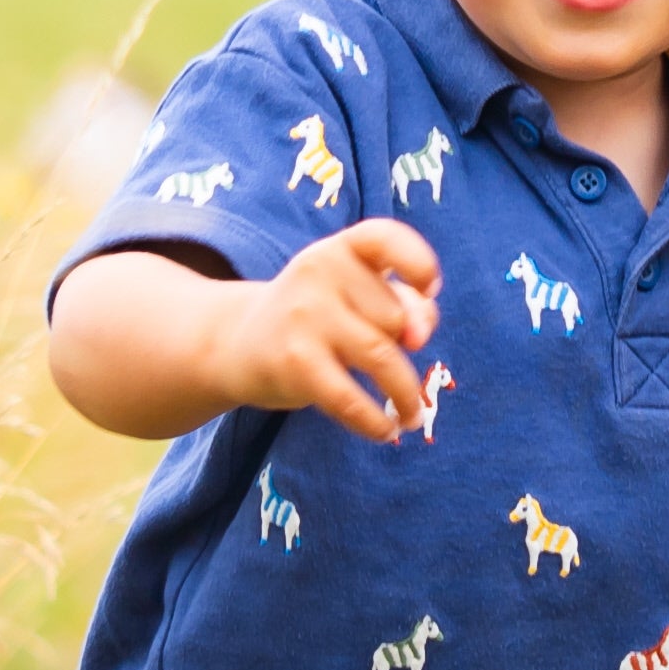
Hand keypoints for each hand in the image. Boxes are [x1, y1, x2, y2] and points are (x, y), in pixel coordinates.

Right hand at [221, 218, 444, 434]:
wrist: (238, 343)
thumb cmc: (315, 317)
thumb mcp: (354, 296)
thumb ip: (402, 303)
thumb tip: (420, 334)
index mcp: (340, 249)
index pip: (383, 238)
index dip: (417, 260)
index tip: (431, 289)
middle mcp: (319, 273)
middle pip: (395, 316)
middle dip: (406, 346)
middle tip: (393, 364)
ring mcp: (304, 316)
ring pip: (383, 357)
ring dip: (406, 395)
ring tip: (412, 416)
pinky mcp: (295, 363)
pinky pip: (351, 398)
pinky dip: (375, 421)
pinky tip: (386, 431)